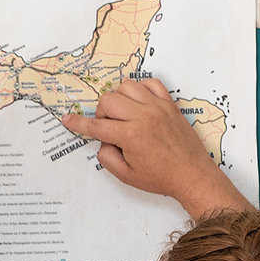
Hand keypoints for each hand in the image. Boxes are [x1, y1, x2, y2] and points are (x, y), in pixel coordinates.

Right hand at [62, 78, 244, 216]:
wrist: (192, 175)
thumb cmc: (161, 177)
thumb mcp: (126, 175)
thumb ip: (107, 156)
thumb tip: (102, 140)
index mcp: (130, 135)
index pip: (96, 125)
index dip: (78, 123)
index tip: (67, 119)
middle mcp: (143, 116)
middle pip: (108, 99)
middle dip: (102, 113)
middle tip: (109, 128)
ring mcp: (158, 107)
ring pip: (127, 86)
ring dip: (119, 98)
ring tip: (124, 114)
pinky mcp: (169, 104)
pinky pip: (151, 83)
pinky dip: (141, 89)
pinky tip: (139, 103)